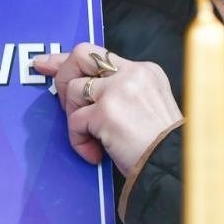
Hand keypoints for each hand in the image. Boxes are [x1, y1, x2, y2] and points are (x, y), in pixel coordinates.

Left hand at [33, 42, 181, 176]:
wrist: (176, 169)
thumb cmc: (160, 147)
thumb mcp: (145, 107)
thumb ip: (117, 92)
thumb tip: (79, 88)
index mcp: (144, 72)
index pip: (99, 55)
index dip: (68, 61)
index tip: (47, 64)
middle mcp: (133, 74)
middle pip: (81, 55)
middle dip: (62, 75)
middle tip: (63, 102)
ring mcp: (119, 90)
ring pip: (74, 90)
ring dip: (75, 117)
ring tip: (92, 137)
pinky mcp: (106, 112)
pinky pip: (74, 121)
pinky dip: (79, 140)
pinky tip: (94, 153)